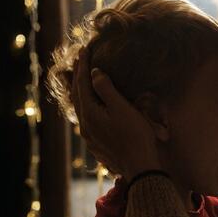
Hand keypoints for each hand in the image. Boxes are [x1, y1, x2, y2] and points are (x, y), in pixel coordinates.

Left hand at [71, 48, 162, 177]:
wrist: (140, 167)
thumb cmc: (135, 136)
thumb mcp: (122, 108)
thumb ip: (106, 89)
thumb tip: (94, 73)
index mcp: (89, 113)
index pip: (82, 83)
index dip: (83, 65)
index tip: (84, 49)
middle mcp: (84, 124)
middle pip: (77, 94)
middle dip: (79, 74)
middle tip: (81, 57)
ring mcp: (88, 135)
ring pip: (79, 107)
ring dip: (80, 89)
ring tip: (81, 76)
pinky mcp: (95, 143)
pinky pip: (85, 117)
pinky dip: (85, 103)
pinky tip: (89, 103)